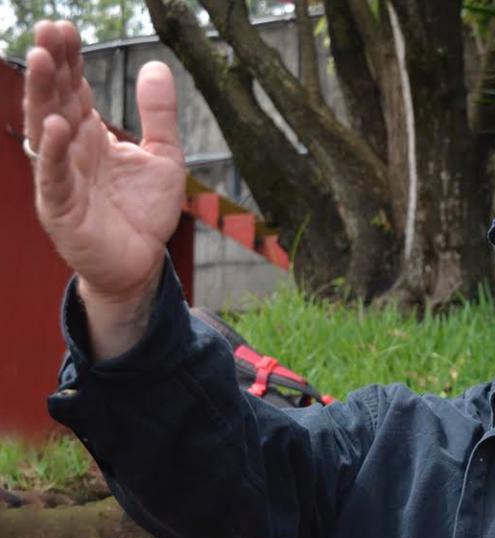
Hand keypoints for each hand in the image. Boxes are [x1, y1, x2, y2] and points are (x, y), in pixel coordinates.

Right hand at [25, 20, 184, 304]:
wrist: (142, 263)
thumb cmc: (144, 211)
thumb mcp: (164, 156)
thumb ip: (158, 114)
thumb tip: (155, 65)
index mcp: (91, 136)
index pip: (75, 89)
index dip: (70, 60)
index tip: (66, 28)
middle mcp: (70, 151)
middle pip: (55, 100)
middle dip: (51, 66)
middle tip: (49, 30)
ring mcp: (61, 178)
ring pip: (45, 130)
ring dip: (42, 95)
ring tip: (43, 60)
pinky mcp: (61, 208)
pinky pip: (53, 176)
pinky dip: (52, 151)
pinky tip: (56, 125)